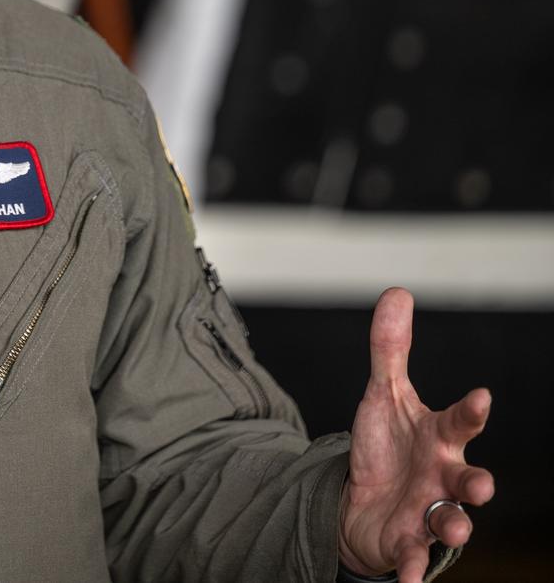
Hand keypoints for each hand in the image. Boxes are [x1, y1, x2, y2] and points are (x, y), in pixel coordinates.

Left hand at [339, 287, 493, 582]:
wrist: (364, 498)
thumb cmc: (387, 446)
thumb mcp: (382, 395)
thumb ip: (390, 350)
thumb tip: (398, 292)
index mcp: (439, 439)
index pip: (459, 423)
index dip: (470, 411)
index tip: (480, 396)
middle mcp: (442, 478)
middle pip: (467, 482)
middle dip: (477, 484)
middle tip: (481, 484)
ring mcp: (428, 513)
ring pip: (450, 523)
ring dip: (453, 527)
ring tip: (451, 528)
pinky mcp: (407, 542)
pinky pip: (414, 559)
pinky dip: (413, 570)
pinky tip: (408, 579)